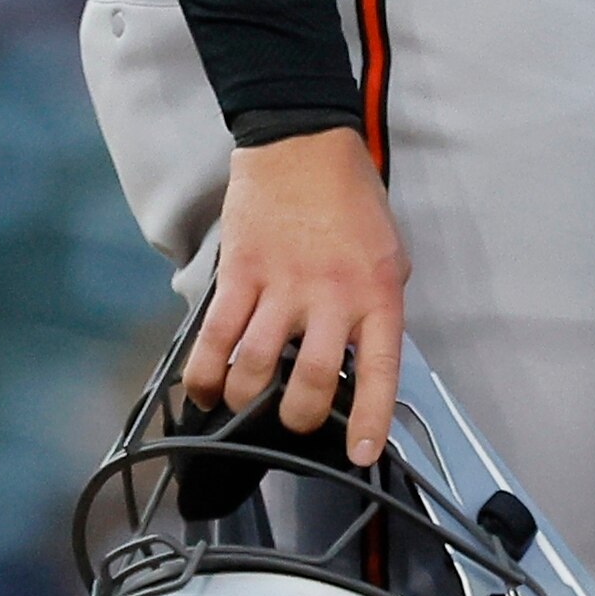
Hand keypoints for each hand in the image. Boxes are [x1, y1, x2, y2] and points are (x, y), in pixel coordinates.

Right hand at [185, 126, 408, 464]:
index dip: (370, 422)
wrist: (303, 139)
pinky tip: (207, 390)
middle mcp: (330, 295)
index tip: (362, 456)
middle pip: (308, 384)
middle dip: (299, 420)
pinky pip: (215, 338)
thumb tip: (363, 360)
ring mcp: (281, 285)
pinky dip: (206, 375)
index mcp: (377, 292)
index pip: (379, 372)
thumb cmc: (350, 197)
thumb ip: (377, 307)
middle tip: (295, 421)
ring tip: (248, 402)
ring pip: (255, 370)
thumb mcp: (389, 252)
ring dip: (247, 401)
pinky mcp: (239, 273)